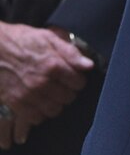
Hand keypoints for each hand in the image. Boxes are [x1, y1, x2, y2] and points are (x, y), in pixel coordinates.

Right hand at [0, 23, 92, 146]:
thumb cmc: (18, 40)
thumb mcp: (47, 37)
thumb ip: (70, 52)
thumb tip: (89, 65)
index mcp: (52, 65)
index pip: (79, 83)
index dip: (78, 80)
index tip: (73, 78)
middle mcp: (42, 82)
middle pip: (68, 98)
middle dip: (68, 92)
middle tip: (62, 86)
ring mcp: (28, 94)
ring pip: (54, 110)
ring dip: (56, 104)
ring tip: (51, 95)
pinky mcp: (15, 102)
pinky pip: (35, 118)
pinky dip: (40, 113)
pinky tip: (38, 104)